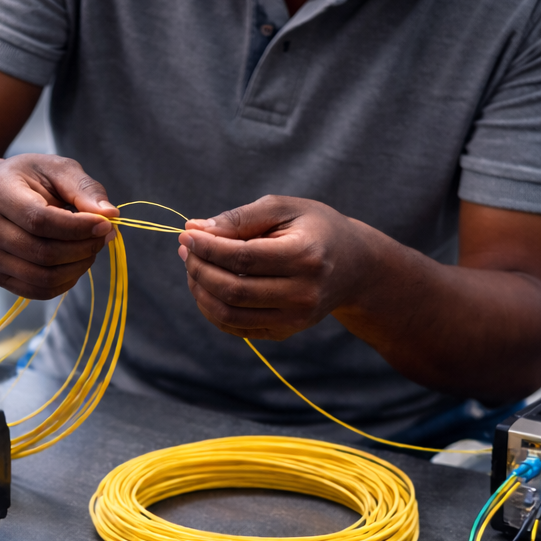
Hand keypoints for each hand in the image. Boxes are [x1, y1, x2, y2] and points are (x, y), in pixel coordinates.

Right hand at [0, 154, 117, 299]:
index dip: (77, 228)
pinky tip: (75, 264)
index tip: (105, 225)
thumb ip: (83, 188)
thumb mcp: (57, 169)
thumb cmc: (30, 180)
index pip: (40, 221)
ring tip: (90, 249)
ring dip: (78, 267)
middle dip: (83, 248)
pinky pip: (39, 291)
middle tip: (103, 237)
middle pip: (43, 253)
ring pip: (43, 277)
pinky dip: (66, 282)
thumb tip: (109, 215)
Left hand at [177, 195, 383, 340]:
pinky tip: (207, 286)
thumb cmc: (315, 229)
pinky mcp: (284, 332)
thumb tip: (195, 230)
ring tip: (193, 267)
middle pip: (233, 290)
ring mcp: (294, 319)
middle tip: (186, 250)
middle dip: (199, 269)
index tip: (187, 234)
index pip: (243, 259)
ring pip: (229, 314)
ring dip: (200, 291)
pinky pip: (235, 327)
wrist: (354, 267)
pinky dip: (211, 308)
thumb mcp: (284, 209)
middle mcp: (302, 294)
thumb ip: (240, 218)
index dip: (208, 248)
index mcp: (305, 257)